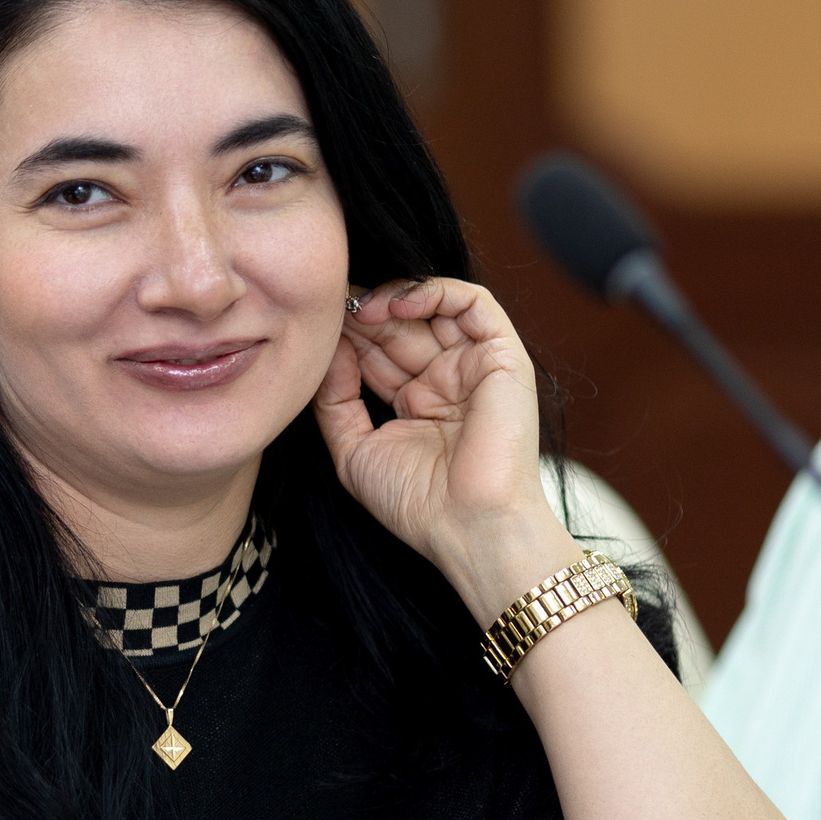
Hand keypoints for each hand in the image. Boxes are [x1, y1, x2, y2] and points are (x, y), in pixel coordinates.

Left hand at [311, 277, 579, 619]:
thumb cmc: (416, 503)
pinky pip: (474, 304)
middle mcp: (446, 381)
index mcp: (416, 402)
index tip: (317, 325)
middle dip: (364, 313)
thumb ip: (335, 400)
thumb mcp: (354, 451)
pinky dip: (436, 292)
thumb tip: (327, 352)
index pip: (378, 351)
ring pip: (434, 308)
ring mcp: (475, 367)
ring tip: (360, 307)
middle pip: (401, 326)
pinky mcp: (503, 358)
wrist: (468, 527)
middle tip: (332, 304)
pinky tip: (399, 305)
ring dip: (394, 298)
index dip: (349, 334)